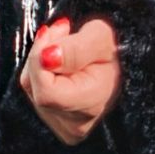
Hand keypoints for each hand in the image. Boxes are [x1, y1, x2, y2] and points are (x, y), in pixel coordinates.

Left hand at [18, 14, 121, 145]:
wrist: (123, 62)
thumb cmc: (118, 50)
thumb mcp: (103, 39)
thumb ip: (76, 48)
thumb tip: (46, 56)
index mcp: (91, 106)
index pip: (46, 92)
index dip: (42, 58)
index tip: (59, 31)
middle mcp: (75, 123)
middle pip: (35, 85)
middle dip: (43, 51)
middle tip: (65, 28)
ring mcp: (62, 125)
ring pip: (31, 85)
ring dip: (41, 57)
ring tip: (66, 39)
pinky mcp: (53, 119)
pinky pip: (33, 88)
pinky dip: (41, 68)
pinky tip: (60, 56)